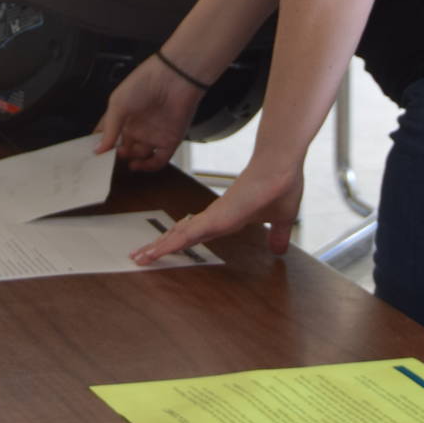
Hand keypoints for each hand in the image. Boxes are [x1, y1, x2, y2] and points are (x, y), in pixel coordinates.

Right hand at [93, 53, 205, 171]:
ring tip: (122, 163)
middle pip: (123, 148)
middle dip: (115, 157)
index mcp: (123, 115)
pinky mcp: (169, 141)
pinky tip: (137, 165)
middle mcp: (137, 126)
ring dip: (130, 161)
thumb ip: (108, 130)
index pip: (108, 134)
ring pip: (139, 156)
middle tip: (106, 163)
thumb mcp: (118, 104)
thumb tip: (98, 149)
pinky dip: (148, 166)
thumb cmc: (144, 83)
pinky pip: (158, 160)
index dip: (100, 145)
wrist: (174, 79)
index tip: (92, 156)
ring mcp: (153, 134)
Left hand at [131, 163, 303, 264]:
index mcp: (228, 219)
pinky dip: (175, 242)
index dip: (179, 243)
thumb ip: (278, 234)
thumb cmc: (281, 186)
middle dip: (160, 246)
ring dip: (160, 247)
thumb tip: (279, 249)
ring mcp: (216, 215)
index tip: (164, 250)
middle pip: (181, 234)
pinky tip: (162, 250)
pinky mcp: (220, 215)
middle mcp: (217, 217)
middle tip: (140, 256)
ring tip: (141, 257)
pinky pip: (192, 232)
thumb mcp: (282, 219)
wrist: (283, 165)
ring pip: (180, 234)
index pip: (196, 234)